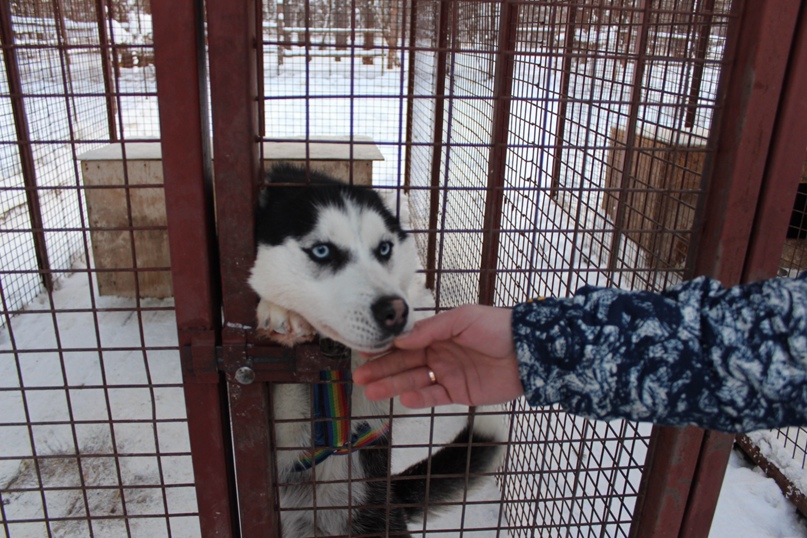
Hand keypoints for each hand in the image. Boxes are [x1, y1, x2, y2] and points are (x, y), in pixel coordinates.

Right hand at [353, 304, 523, 407]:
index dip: (386, 348)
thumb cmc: (498, 327)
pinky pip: (435, 397)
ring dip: (393, 385)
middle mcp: (440, 353)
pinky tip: (403, 398)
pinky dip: (419, 398)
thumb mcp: (463, 319)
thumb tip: (401, 338)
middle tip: (360, 377)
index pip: (406, 342)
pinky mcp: (460, 393)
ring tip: (371, 391)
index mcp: (439, 333)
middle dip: (382, 370)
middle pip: (405, 363)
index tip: (365, 351)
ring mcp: (449, 374)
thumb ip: (431, 329)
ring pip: (415, 381)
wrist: (530, 351)